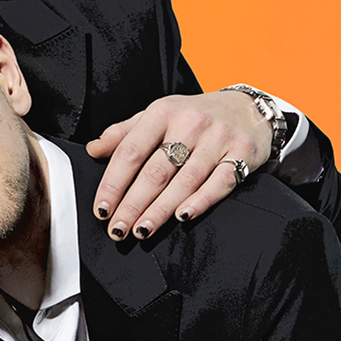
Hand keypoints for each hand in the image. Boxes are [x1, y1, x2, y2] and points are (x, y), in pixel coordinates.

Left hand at [85, 90, 272, 239]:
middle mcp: (190, 123)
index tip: (102, 209)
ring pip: (185, 181)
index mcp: (163, 112)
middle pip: (156, 171)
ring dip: (160, 210)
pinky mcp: (242, 154)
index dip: (113, 183)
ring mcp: (218, 139)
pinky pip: (219, 183)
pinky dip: (201, 201)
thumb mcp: (158, 115)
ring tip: (141, 231)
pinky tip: (182, 217)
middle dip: (133, 204)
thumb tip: (93, 150)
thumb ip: (125, 133)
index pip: (131, 151)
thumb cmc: (194, 117)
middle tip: (117, 230)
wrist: (247, 109)